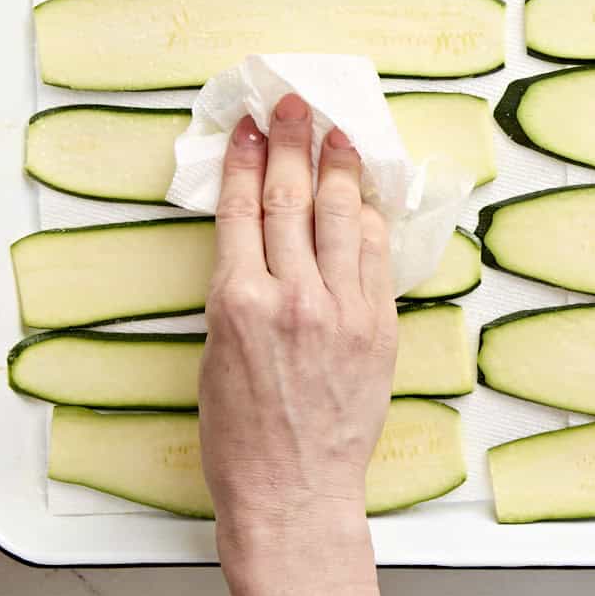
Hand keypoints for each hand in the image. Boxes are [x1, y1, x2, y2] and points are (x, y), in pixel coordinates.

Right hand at [199, 93, 395, 595]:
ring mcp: (343, 311)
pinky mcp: (379, 327)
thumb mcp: (216, 354)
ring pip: (341, 217)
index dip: (248, 158)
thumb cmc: (242, 437)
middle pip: (294, 198)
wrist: (295, 491)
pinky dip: (368, 217)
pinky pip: (374, 256)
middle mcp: (293, 297)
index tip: (250, 124)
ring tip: (338, 131)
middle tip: (297, 104)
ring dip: (340, 167)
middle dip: (295, 142)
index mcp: (237, 303)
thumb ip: (239, 290)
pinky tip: (364, 192)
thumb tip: (260, 240)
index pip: (244, 208)